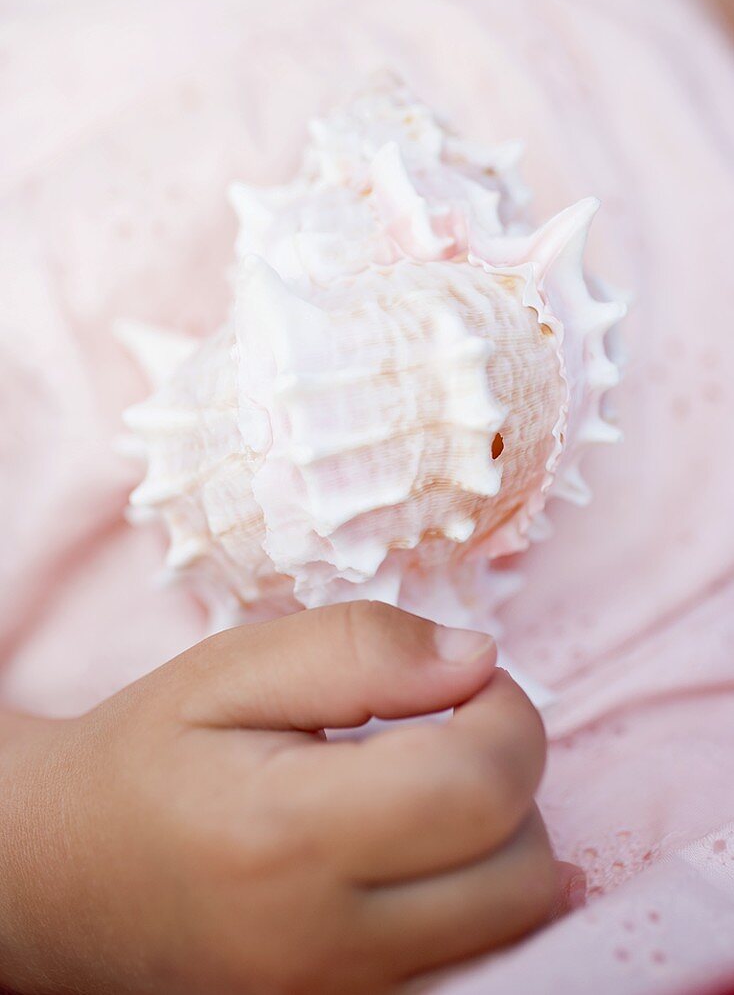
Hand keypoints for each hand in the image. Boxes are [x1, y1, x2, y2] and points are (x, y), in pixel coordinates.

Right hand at [0, 602, 577, 994]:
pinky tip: (420, 849)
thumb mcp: (232, 670)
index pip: (478, 787)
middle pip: (519, 869)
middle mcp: (323, 943)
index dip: (507, 714)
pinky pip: (471, 961)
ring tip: (426, 786)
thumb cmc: (147, 756)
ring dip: (502, 838)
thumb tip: (478, 658)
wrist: (63, 876)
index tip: (467, 680)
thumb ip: (359, 648)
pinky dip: (476, 896)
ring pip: (515, 927)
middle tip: (447, 727)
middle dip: (513, 776)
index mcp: (286, 834)